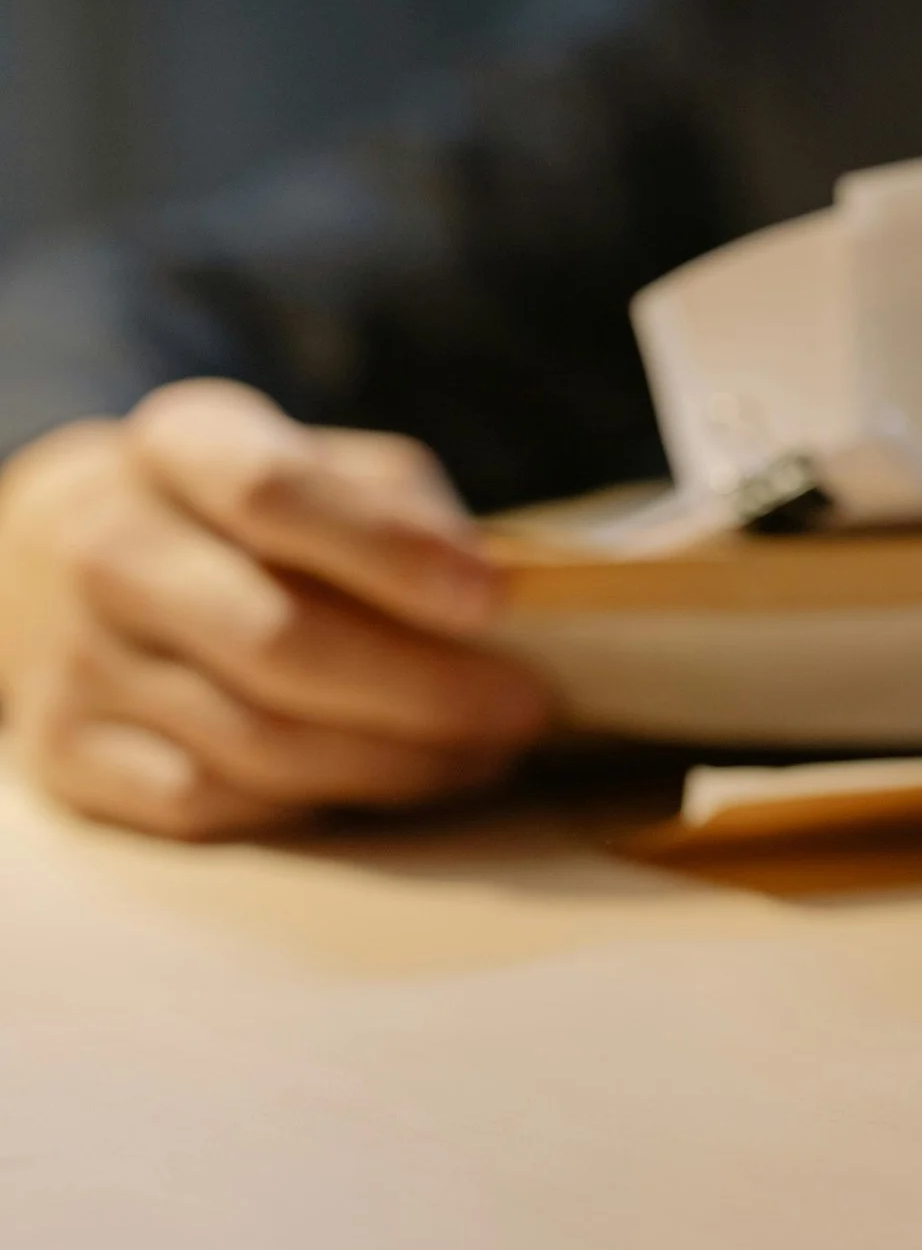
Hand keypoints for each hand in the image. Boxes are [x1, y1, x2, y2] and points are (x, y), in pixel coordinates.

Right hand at [0, 380, 552, 838]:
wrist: (76, 558)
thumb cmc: (253, 518)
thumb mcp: (328, 469)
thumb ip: (404, 510)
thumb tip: (492, 589)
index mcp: (184, 445)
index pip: (275, 494)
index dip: (391, 553)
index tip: (493, 602)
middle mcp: (109, 544)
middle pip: (278, 641)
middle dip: (426, 690)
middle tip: (526, 710)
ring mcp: (76, 656)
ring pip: (258, 740)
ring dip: (396, 763)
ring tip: (485, 755)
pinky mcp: (67, 753)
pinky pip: (210, 803)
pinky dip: (315, 804)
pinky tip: (385, 785)